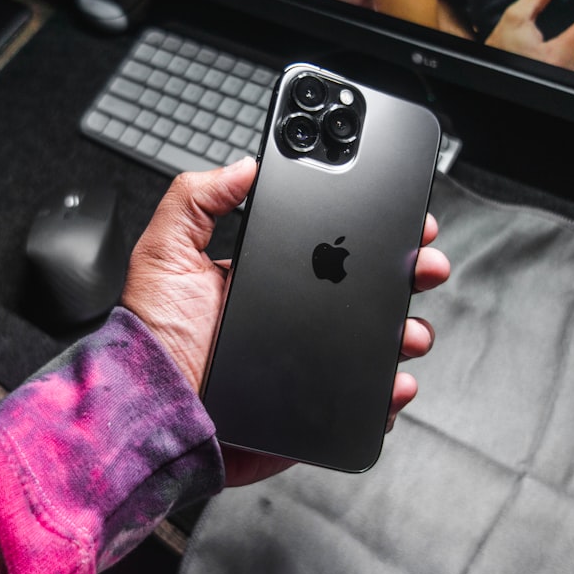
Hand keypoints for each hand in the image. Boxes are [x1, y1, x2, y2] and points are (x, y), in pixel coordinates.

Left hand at [122, 157, 450, 486]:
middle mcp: (292, 318)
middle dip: (406, 273)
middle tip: (423, 264)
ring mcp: (306, 362)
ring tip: (410, 331)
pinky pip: (362, 397)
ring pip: (374, 342)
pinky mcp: (312, 406)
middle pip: (366, 290)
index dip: (370, 231)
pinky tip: (395, 380)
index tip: (401, 218)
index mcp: (267, 279)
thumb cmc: (153, 337)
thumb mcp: (165, 252)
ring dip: (407, 331)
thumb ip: (197, 200)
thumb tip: (244, 164)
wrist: (150, 409)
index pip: (330, 247)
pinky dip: (388, 390)